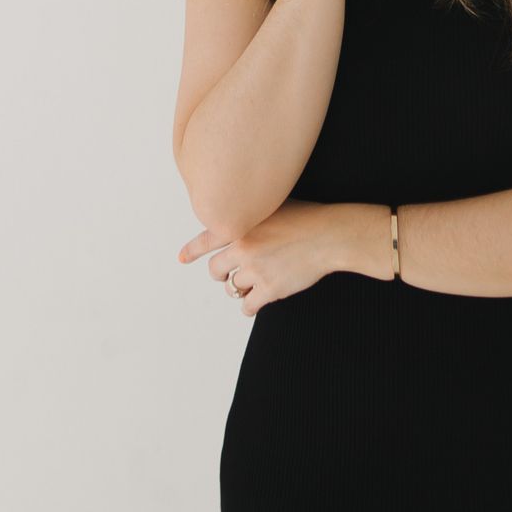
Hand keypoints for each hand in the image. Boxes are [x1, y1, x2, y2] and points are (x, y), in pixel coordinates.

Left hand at [177, 199, 361, 314]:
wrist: (329, 235)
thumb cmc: (307, 218)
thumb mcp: (273, 206)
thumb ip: (252, 216)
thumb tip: (239, 224)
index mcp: (241, 225)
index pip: (206, 240)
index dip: (192, 251)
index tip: (182, 258)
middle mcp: (243, 247)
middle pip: (215, 270)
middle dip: (221, 274)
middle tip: (230, 275)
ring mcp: (255, 269)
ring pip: (232, 288)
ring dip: (238, 288)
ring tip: (251, 286)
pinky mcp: (269, 289)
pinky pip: (247, 305)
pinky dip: (249, 305)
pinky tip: (256, 301)